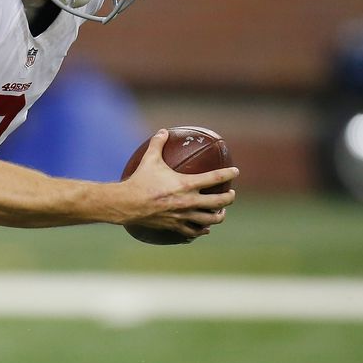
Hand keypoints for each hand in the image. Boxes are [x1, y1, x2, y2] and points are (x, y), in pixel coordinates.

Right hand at [121, 131, 238, 239]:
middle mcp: (189, 201)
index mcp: (186, 184)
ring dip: (219, 216)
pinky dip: (201, 230)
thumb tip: (163, 131)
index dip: (228, 174)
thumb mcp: (149, 160)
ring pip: (210, 220)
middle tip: (231, 194)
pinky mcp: (175, 226)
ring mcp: (183, 215)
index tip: (235, 172)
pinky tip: (204, 229)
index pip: (215, 178)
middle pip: (219, 202)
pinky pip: (193, 232)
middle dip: (229, 198)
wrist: (127, 204)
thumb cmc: (139, 180)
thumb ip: (158, 144)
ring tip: (221, 212)